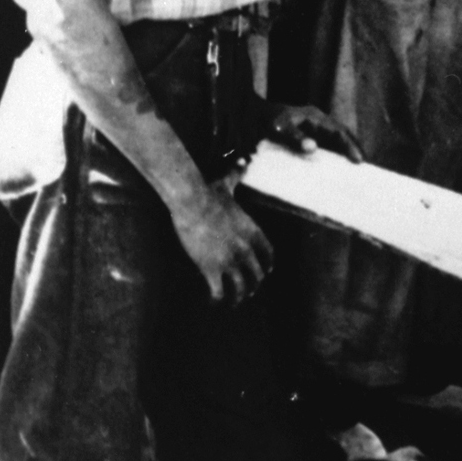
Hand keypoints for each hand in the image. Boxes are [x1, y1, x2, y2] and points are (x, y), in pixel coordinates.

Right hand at [173, 185, 274, 308]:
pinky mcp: (211, 269)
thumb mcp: (228, 184)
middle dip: (253, 284)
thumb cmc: (208, 192)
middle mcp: (246, 249)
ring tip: (232, 302)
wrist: (192, 203)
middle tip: (247, 291)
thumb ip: (238, 174)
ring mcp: (230, 260)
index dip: (267, 266)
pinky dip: (217, 299)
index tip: (264, 273)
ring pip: (241, 287)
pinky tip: (213, 302)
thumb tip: (244, 158)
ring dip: (238, 297)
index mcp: (254, 232)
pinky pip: (219, 292)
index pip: (269, 255)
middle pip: (257, 275)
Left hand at [264, 102, 362, 161]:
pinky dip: (335, 155)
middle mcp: (319, 122)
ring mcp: (315, 129)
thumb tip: (313, 147)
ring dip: (346, 153)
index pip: (339, 132)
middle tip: (364, 167)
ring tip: (355, 170)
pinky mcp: (309, 137)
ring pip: (337, 140)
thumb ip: (294, 137)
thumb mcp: (278, 128)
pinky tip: (336, 168)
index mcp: (315, 118)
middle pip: (343, 135)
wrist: (252, 116)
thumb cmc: (266, 122)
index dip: (350, 145)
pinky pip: (327, 146)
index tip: (358, 160)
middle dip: (354, 149)